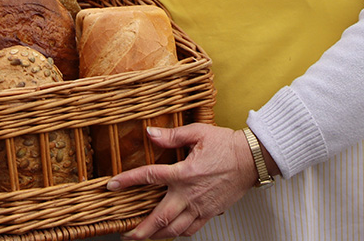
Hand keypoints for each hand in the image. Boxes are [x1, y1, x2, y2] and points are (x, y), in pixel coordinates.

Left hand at [107, 123, 258, 238]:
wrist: (251, 159)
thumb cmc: (226, 145)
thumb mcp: (198, 133)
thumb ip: (172, 135)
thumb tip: (150, 133)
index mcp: (183, 172)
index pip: (149, 177)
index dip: (128, 181)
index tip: (112, 185)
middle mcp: (189, 193)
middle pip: (160, 217)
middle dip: (140, 229)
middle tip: (125, 234)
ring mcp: (200, 206)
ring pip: (174, 229)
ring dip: (156, 236)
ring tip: (144, 238)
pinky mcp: (210, 213)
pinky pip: (191, 230)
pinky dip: (178, 234)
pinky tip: (170, 233)